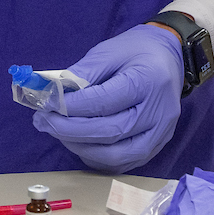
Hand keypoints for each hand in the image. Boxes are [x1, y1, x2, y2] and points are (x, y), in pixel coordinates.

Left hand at [41, 24, 184, 172]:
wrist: (169, 57)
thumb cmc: (137, 51)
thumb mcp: (108, 50)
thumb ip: (81, 73)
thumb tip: (52, 94)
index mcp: (148, 81)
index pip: (103, 102)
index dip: (70, 107)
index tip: (46, 104)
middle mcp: (159, 112)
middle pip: (109, 132)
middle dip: (69, 130)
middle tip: (44, 120)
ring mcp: (161, 134)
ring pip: (115, 155)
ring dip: (80, 147)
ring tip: (57, 132)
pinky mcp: (156, 147)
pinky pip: (122, 164)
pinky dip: (96, 158)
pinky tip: (79, 143)